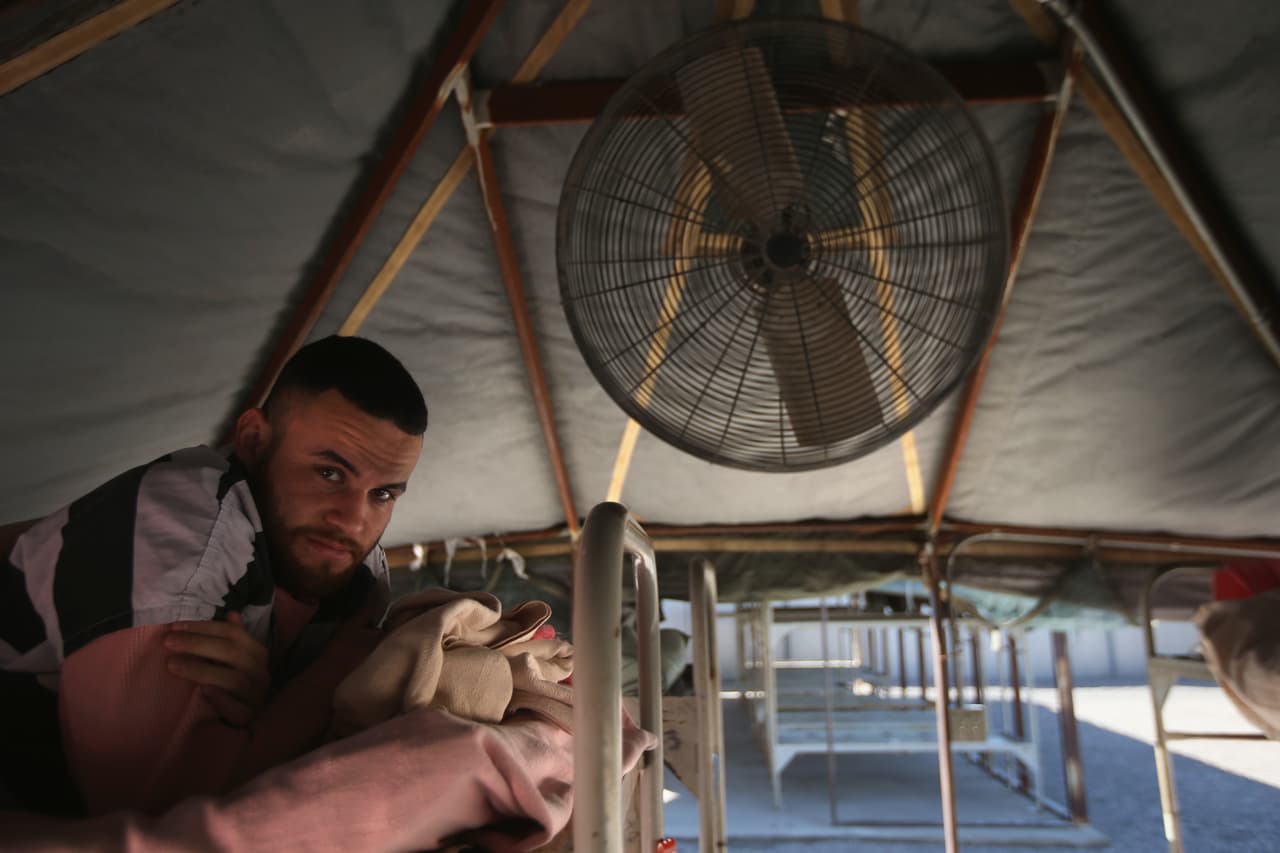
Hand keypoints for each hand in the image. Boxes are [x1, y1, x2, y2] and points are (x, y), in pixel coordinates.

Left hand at [165, 612, 270, 726]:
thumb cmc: (237, 680)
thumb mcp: (237, 658)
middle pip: (232, 653)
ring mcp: (257, 695)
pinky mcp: (249, 716)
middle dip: (198, 644)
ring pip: (234, 680)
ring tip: (172, 665)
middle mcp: (261, 672)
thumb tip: (231, 613)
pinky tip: (201, 691)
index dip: (204, 628)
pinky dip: (219, 699)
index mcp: (258, 653)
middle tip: (168, 642)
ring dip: (201, 670)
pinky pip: (236, 708)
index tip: (175, 626)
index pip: (234, 633)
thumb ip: (233, 637)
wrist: (250, 715)